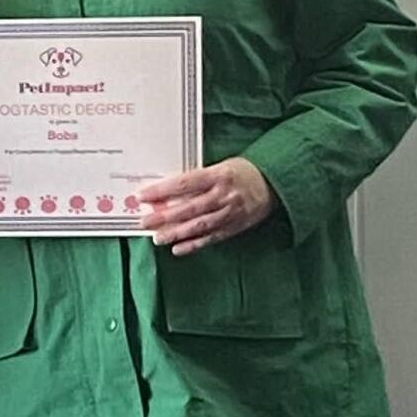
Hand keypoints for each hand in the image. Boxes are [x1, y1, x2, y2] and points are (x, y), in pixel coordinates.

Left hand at [137, 156, 274, 254]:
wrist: (273, 183)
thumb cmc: (242, 173)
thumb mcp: (220, 167)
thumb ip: (197, 180)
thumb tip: (167, 192)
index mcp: (219, 176)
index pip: (185, 183)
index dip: (162, 190)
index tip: (144, 195)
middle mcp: (224, 195)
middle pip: (189, 208)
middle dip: (165, 216)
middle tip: (145, 222)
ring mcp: (230, 213)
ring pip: (199, 226)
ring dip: (176, 233)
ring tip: (158, 238)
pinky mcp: (234, 227)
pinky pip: (211, 238)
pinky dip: (194, 245)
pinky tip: (178, 248)